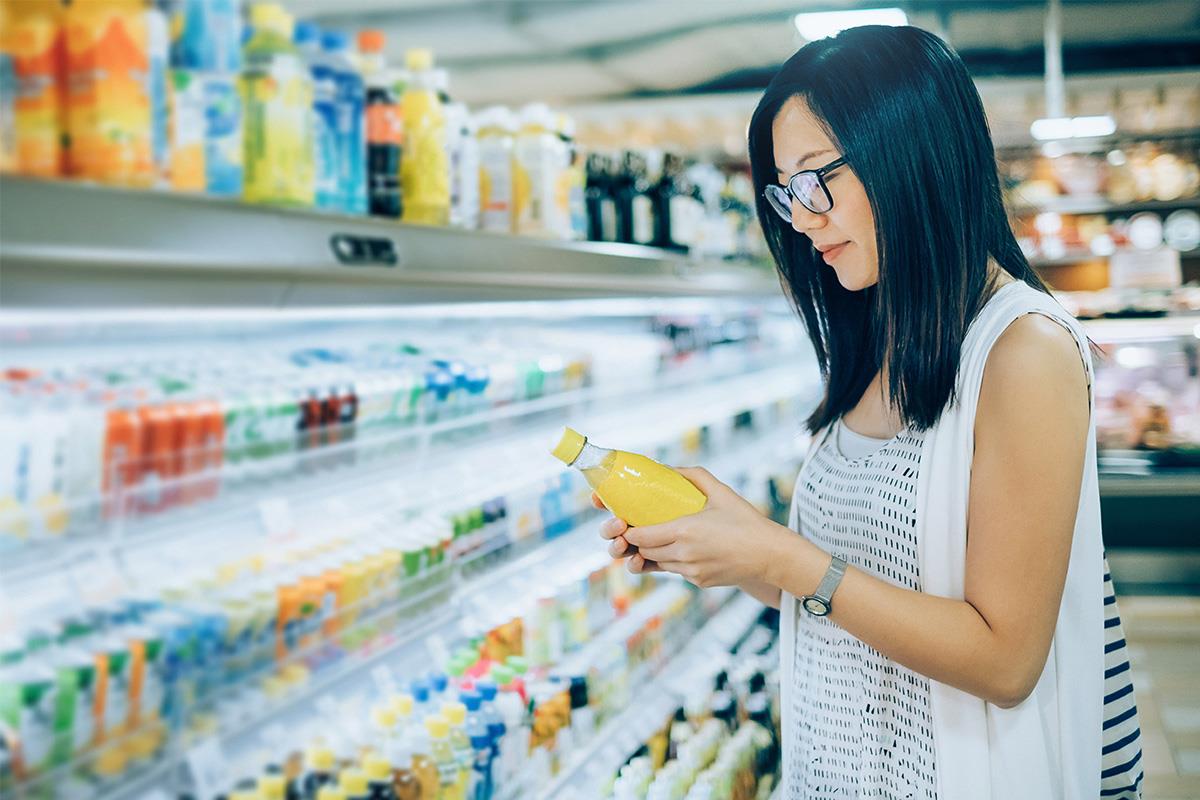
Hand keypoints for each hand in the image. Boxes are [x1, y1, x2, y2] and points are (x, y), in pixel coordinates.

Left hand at [595, 467, 786, 587]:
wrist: (770, 554)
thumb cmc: (746, 520)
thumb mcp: (720, 491)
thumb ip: (693, 476)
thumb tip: (668, 469)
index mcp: (684, 531)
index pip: (640, 536)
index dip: (629, 531)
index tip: (627, 521)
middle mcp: (683, 554)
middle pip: (645, 551)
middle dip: (638, 541)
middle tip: (638, 527)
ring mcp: (691, 571)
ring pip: (658, 563)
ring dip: (653, 552)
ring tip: (656, 538)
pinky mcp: (699, 582)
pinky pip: (676, 571)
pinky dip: (673, 561)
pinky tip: (682, 548)